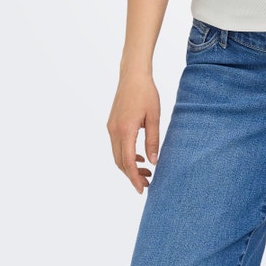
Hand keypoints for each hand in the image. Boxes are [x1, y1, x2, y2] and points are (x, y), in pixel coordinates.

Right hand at [107, 73, 160, 193]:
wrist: (133, 75)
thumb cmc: (146, 93)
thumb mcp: (154, 117)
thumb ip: (153, 141)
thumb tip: (153, 162)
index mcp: (125, 130)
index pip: (128, 162)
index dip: (134, 178)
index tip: (142, 189)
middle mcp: (114, 131)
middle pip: (120, 162)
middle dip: (132, 175)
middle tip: (148, 182)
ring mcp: (110, 127)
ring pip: (117, 155)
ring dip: (129, 166)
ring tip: (146, 171)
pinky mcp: (111, 124)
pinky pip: (116, 146)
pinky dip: (126, 155)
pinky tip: (139, 156)